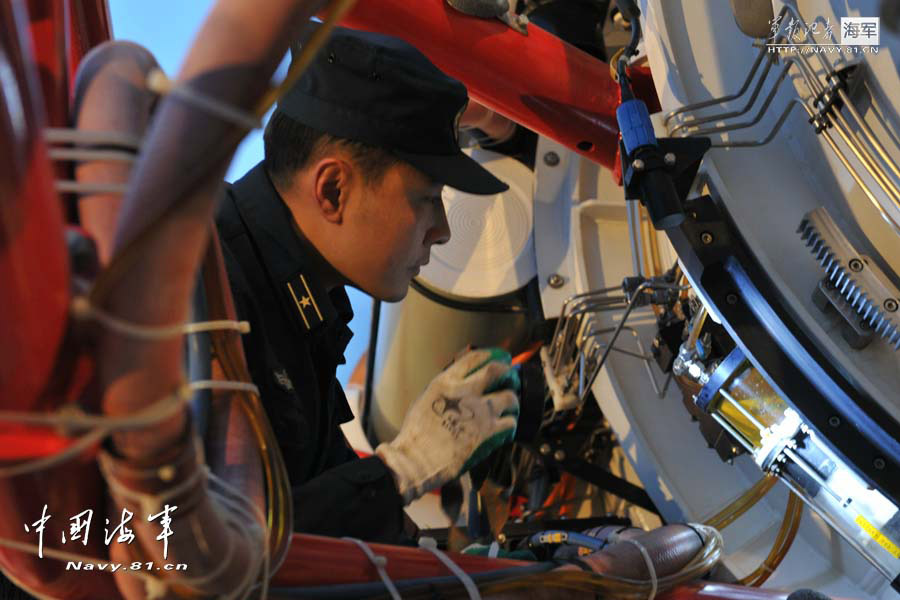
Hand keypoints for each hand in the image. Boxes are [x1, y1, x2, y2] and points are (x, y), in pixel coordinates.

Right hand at [375, 348, 518, 504]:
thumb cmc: (417, 434)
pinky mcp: (489, 432)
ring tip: (510, 407)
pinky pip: (510, 423)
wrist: (417, 460)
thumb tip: (463, 384)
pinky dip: (510, 424)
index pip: (476, 357)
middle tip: (512, 379)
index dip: (493, 356)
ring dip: (512, 402)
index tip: (501, 359)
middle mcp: (466, 392)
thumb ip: (447, 389)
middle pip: (498, 371)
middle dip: (508, 373)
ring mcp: (480, 412)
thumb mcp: (427, 399)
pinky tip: (506, 428)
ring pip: (510, 397)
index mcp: (447, 381)